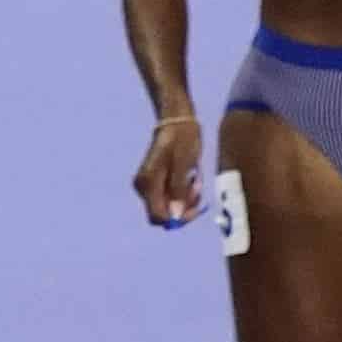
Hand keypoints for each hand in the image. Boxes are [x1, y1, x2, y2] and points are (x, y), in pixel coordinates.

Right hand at [133, 112, 203, 226]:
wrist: (177, 122)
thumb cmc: (182, 139)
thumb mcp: (184, 163)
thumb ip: (178, 190)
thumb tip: (175, 215)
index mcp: (149, 182)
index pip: (158, 216)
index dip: (177, 218)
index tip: (195, 207)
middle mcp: (144, 187)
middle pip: (163, 214)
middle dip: (183, 208)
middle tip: (197, 190)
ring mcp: (148, 186)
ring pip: (168, 208)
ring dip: (185, 200)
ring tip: (195, 182)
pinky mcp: (154, 183)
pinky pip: (169, 199)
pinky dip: (182, 194)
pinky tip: (190, 181)